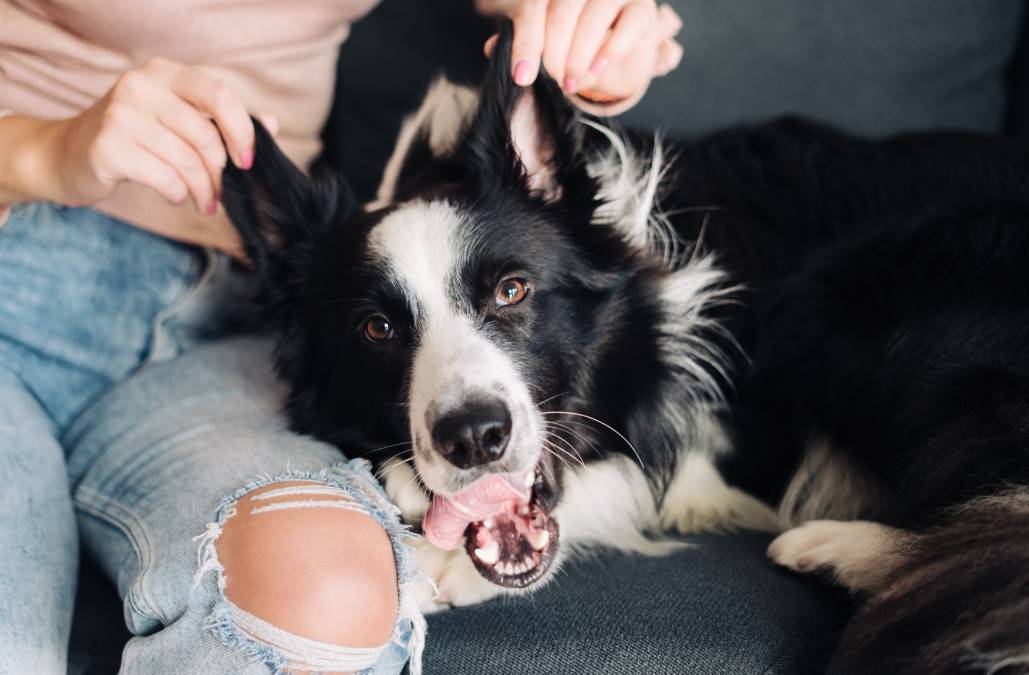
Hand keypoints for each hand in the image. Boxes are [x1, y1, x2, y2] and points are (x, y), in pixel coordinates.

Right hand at [42, 58, 268, 213]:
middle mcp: (141, 85)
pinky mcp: (108, 146)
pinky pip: (165, 178)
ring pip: (188, 161)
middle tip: (219, 194)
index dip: (243, 132)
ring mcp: (121, 114)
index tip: (247, 162)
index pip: (220, 95)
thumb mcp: (177, 121)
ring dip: (203, 190)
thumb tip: (271, 125)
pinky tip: (174, 195)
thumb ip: (222, 121)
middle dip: (221, 174)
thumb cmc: (134, 140)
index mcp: (165, 73)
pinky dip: (178, 193)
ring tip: (203, 202)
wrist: (67, 155)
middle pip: (206, 136)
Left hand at [484, 1, 682, 106]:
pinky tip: (598, 68)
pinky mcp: (642, 6)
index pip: (534, 7)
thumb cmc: (570, 35)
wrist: (613, 33)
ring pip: (596, 14)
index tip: (522, 77)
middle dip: (555, 53)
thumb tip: (490, 49)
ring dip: (581, 55)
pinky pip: (631, 23)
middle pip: (564, 9)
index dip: (526, 43)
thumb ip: (520, 41)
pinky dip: (613, 48)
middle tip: (553, 81)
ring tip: (571, 83)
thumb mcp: (542, 38)